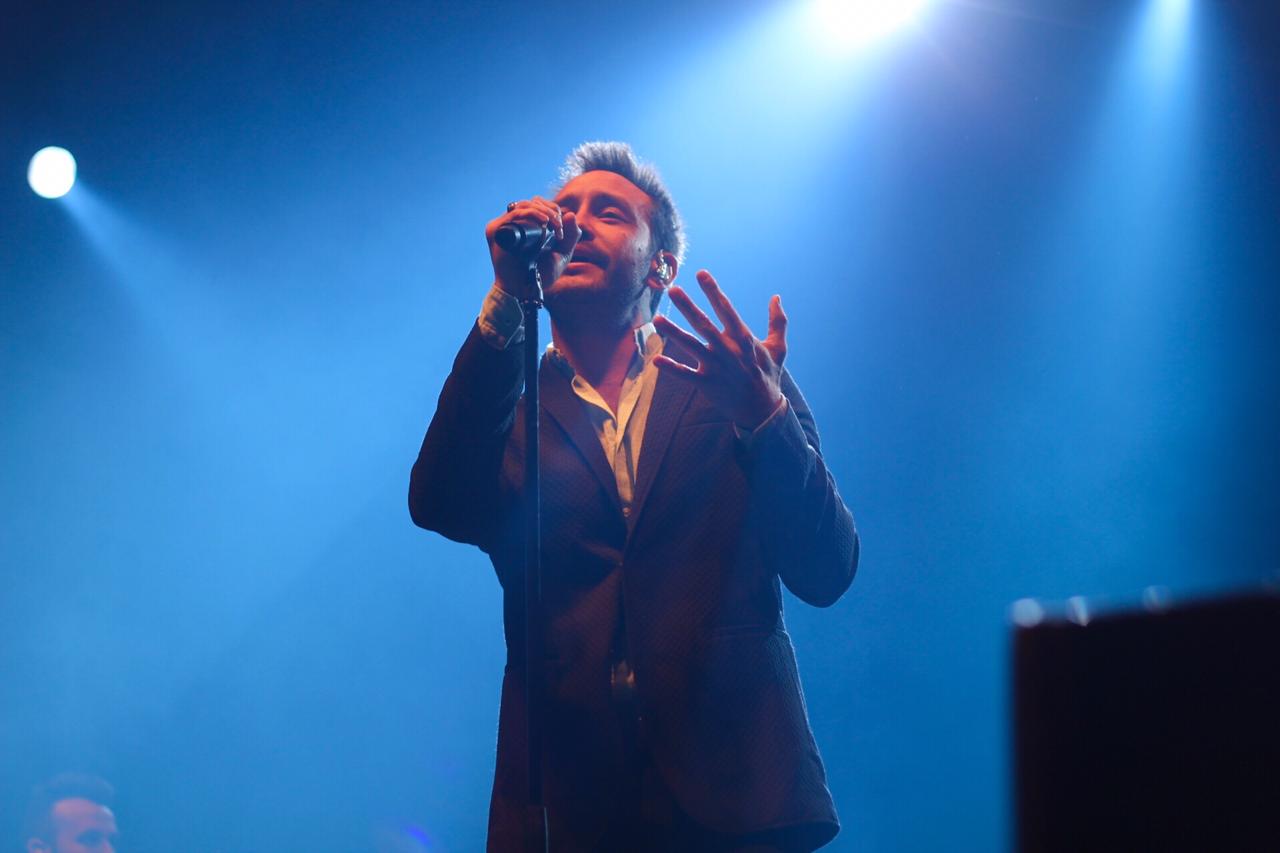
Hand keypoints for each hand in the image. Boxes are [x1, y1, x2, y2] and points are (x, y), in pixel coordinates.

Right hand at [485, 197, 580, 297]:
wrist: (525, 290)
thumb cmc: (541, 275)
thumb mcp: (562, 254)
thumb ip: (571, 236)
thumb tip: (571, 214)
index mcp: (527, 226)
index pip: (538, 205)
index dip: (552, 210)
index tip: (561, 228)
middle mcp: (514, 223)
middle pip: (532, 202)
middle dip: (550, 210)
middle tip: (559, 227)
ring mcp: (504, 226)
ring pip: (525, 205)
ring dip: (543, 211)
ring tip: (554, 225)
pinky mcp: (496, 230)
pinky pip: (515, 213)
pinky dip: (531, 214)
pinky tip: (544, 222)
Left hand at [653, 269, 787, 429]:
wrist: (763, 410)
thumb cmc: (769, 375)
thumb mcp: (778, 348)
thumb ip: (777, 321)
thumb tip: (776, 297)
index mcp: (744, 338)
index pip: (726, 309)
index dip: (713, 291)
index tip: (701, 274)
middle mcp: (728, 350)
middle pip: (705, 325)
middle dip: (688, 307)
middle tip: (673, 289)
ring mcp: (716, 368)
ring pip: (692, 347)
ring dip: (674, 333)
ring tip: (658, 319)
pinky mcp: (707, 384)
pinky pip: (686, 375)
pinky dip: (671, 368)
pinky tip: (656, 359)